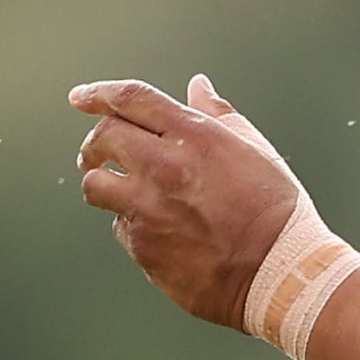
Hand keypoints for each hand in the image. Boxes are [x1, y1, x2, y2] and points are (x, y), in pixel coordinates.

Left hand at [72, 75, 304, 328]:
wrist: (280, 273)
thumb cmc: (275, 210)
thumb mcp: (254, 149)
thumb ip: (218, 114)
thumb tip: (198, 86)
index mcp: (194, 135)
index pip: (131, 99)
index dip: (98, 94)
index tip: (80, 98)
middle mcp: (164, 167)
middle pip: (103, 138)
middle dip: (95, 143)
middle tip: (96, 154)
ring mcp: (148, 209)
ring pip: (95, 186)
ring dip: (101, 184)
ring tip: (118, 192)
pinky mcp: (143, 247)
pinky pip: (120, 228)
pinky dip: (132, 225)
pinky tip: (158, 231)